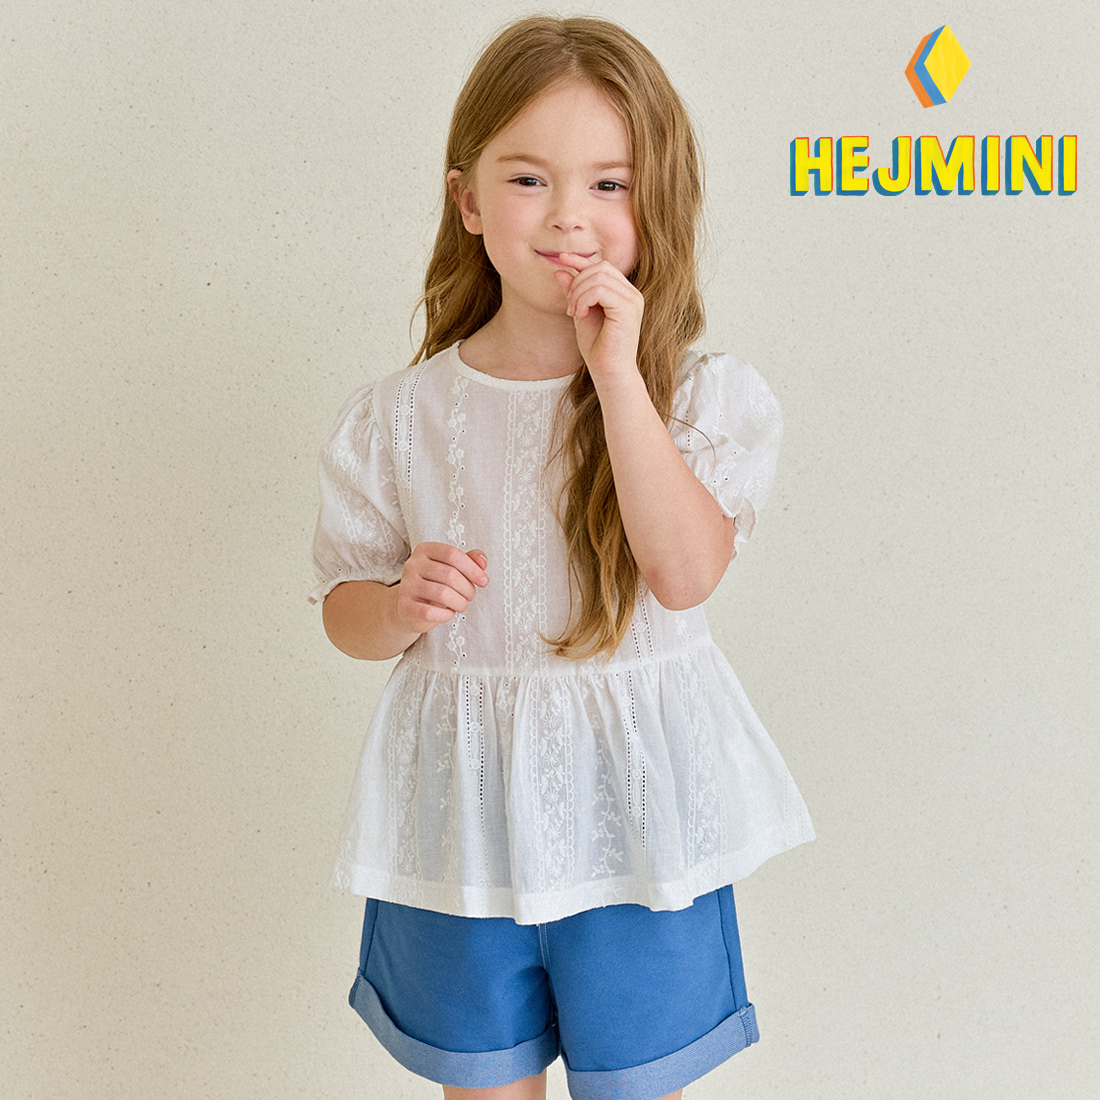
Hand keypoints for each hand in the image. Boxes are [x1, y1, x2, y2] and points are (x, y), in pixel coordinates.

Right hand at [395, 543, 488, 632]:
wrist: (410, 608)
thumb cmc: (434, 585)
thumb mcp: (452, 569)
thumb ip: (468, 561)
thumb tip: (481, 560)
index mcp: (424, 550)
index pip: (452, 554)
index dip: (472, 568)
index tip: (483, 581)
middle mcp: (412, 565)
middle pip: (449, 574)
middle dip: (467, 588)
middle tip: (471, 596)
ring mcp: (407, 585)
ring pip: (442, 593)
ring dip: (459, 602)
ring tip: (461, 605)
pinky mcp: (405, 606)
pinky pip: (431, 612)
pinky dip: (446, 615)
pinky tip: (448, 613)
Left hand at [553, 252, 643, 381]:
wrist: (609, 373)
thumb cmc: (598, 349)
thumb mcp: (581, 314)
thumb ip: (574, 293)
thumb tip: (560, 269)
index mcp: (623, 294)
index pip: (602, 267)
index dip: (581, 260)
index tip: (561, 259)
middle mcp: (632, 294)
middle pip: (600, 268)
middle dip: (577, 282)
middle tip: (570, 308)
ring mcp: (632, 300)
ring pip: (598, 277)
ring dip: (578, 293)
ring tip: (575, 313)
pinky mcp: (628, 308)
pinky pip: (600, 290)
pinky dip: (584, 299)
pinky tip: (581, 315)